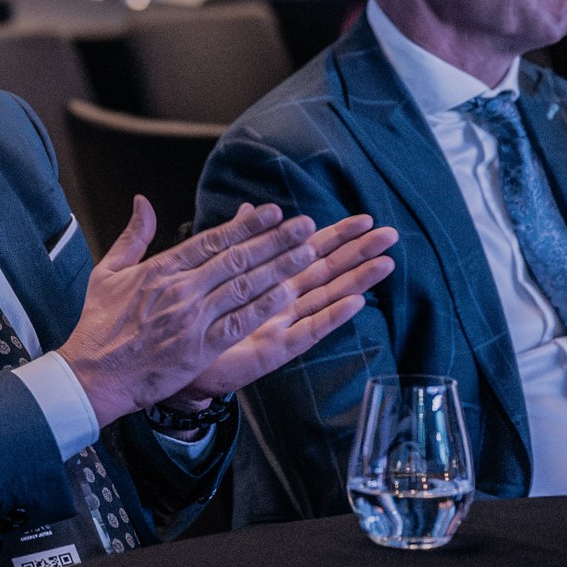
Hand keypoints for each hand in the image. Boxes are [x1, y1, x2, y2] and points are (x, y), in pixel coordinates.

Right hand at [55, 200, 326, 427]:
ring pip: (244, 287)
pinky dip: (265, 306)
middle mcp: (180, 290)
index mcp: (161, 269)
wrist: (93, 375)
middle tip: (305, 225)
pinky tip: (288, 294)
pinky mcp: (199, 348)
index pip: (212, 240)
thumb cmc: (99, 326)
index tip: (272, 212)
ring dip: (279, 269)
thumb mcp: (107, 272)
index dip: (246, 225)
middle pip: (236, 258)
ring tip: (308, 253)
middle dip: (275, 240)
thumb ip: (132, 236)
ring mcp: (192, 319)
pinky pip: (240, 322)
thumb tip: (142, 201)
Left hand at [165, 216, 395, 408]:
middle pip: (328, 271)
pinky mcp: (276, 349)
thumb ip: (236, 241)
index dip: (337, 235)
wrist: (175, 357)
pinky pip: (308, 331)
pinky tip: (356, 303)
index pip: (310, 250)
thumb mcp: (214, 272)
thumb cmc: (196, 317)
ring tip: (385, 263)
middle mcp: (284, 300)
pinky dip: (332, 317)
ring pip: (327, 297)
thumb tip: (248, 209)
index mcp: (271, 279)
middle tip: (390, 235)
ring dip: (357, 281)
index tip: (364, 219)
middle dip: (359, 253)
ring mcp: (283, 324)